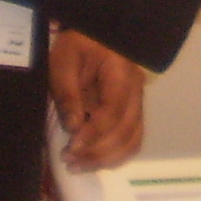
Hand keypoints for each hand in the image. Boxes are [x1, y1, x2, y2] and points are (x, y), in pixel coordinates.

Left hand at [48, 28, 144, 170]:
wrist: (97, 34)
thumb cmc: (79, 44)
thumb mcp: (63, 60)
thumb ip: (67, 93)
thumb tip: (73, 127)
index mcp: (121, 75)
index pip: (113, 112)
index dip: (93, 134)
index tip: (70, 147)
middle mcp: (136, 92)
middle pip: (126, 132)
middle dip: (97, 152)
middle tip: (68, 160)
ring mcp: (137, 103)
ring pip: (132, 141)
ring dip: (105, 159)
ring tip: (78, 165)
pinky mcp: (132, 112)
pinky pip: (131, 140)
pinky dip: (114, 156)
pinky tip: (93, 160)